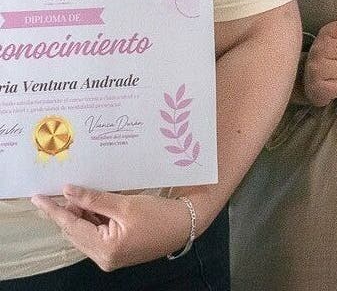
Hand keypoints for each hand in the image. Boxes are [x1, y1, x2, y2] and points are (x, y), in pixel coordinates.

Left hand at [31, 187, 192, 270]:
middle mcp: (103, 258)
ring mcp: (109, 258)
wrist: (186, 225)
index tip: (37, 198)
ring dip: (81, 215)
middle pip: (75, 232)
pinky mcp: (116, 253)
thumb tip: (68, 191)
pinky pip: (96, 236)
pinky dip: (92, 221)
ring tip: (81, 196)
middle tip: (63, 190)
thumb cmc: (160, 215)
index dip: (54, 210)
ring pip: (84, 234)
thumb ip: (95, 200)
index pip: (71, 226)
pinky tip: (95, 207)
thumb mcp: (126, 204)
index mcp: (105, 248)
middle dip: (68, 212)